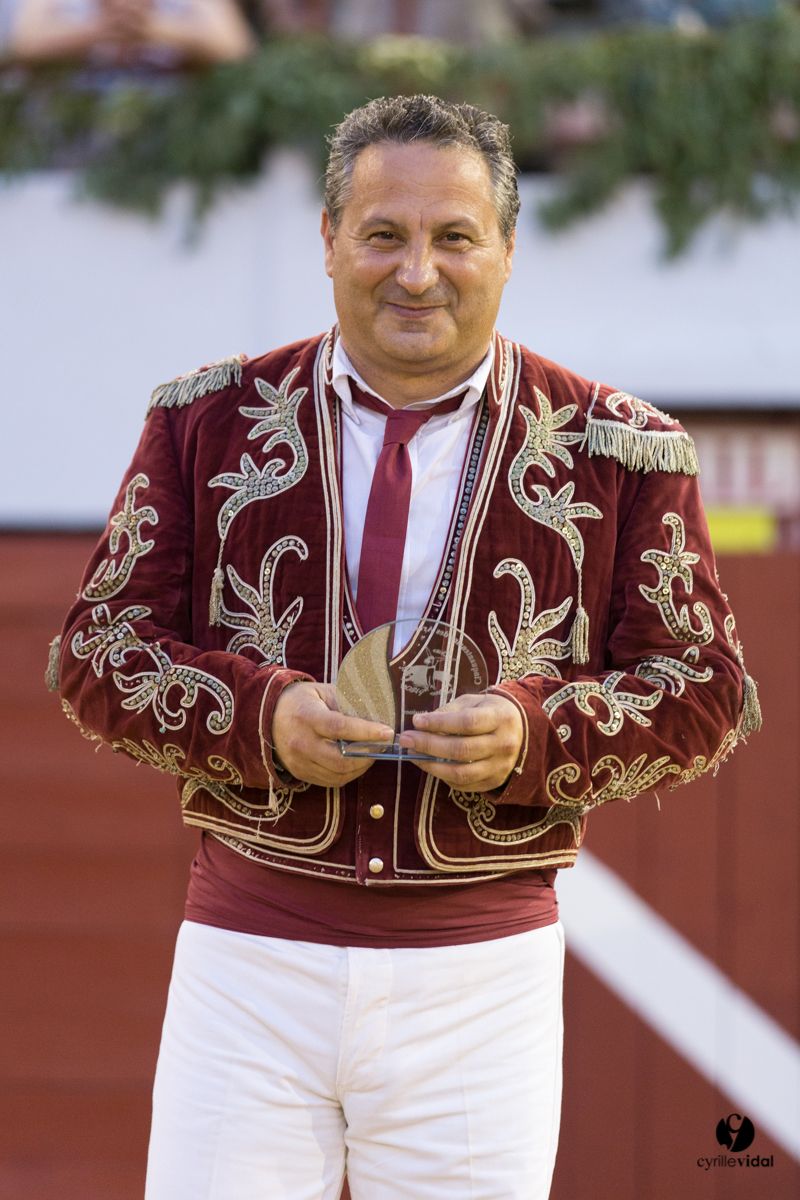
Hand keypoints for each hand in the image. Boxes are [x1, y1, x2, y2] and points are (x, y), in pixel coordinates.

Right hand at [272, 681, 392, 788]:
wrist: (266, 716)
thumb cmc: (300, 700)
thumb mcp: (322, 692)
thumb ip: (347, 703)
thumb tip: (376, 714)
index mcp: (306, 717)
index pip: (340, 728)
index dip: (366, 732)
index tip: (387, 732)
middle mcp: (301, 742)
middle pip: (340, 760)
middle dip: (368, 755)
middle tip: (381, 745)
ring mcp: (299, 762)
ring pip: (338, 774)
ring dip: (361, 766)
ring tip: (371, 752)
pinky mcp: (300, 774)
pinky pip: (331, 781)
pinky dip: (348, 774)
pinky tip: (356, 762)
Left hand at [397, 692, 522, 792]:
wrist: (521, 731)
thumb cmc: (491, 712)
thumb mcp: (474, 702)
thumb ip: (451, 711)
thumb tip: (422, 723)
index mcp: (501, 719)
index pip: (467, 723)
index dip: (440, 723)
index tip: (417, 721)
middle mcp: (503, 745)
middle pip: (462, 749)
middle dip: (429, 745)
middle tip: (406, 738)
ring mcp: (499, 767)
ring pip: (461, 772)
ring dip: (431, 766)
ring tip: (413, 754)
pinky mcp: (493, 782)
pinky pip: (463, 785)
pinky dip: (442, 776)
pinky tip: (430, 765)